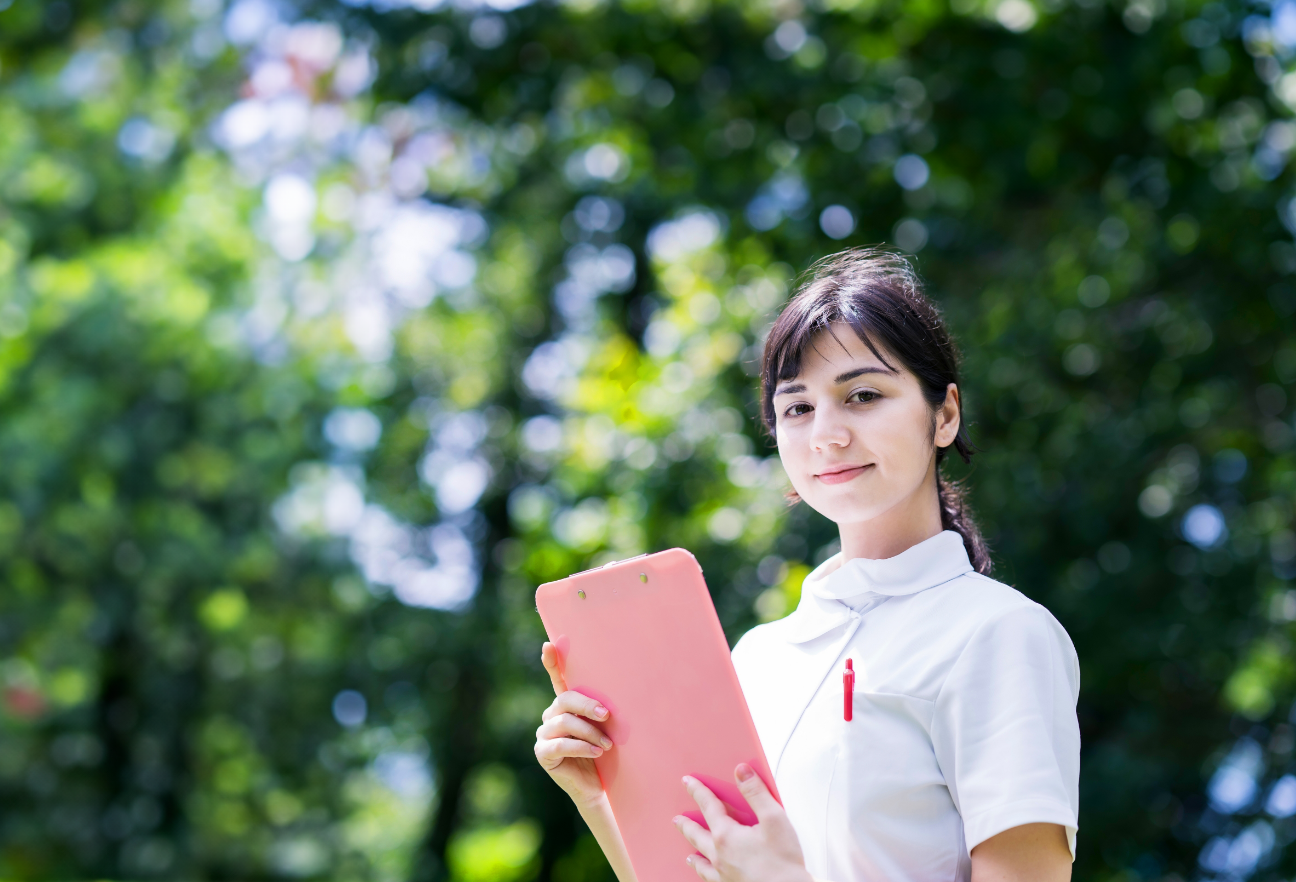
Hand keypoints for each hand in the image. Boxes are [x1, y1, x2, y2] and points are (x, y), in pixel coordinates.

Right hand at [534, 641, 613, 806]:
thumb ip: (603, 711)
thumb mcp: (607, 728)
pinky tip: (596, 751)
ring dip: (589, 732)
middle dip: (587, 705)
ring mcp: (544, 734)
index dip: (552, 662)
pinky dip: (580, 746)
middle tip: (606, 715)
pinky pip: (560, 744)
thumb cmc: (606, 753)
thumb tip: (616, 699)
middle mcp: (552, 715)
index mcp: (567, 705)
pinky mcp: (543, 753)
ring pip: (564, 722)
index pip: (558, 679)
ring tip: (607, 744)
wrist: (600, 787)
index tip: (549, 645)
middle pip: (565, 700)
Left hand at [675, 764, 812, 881]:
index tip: (688, 782)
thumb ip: (756, 792)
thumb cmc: (783, 862)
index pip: (708, 806)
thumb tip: (741, 771)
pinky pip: (710, 879)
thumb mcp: (774, 818)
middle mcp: (719, 856)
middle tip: (677, 819)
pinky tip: (706, 874)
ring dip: (694, 853)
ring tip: (688, 854)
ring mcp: (722, 874)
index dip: (698, 791)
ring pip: (701, 861)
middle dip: (686, 825)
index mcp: (726, 836)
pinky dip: (704, 874)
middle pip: (697, 835)